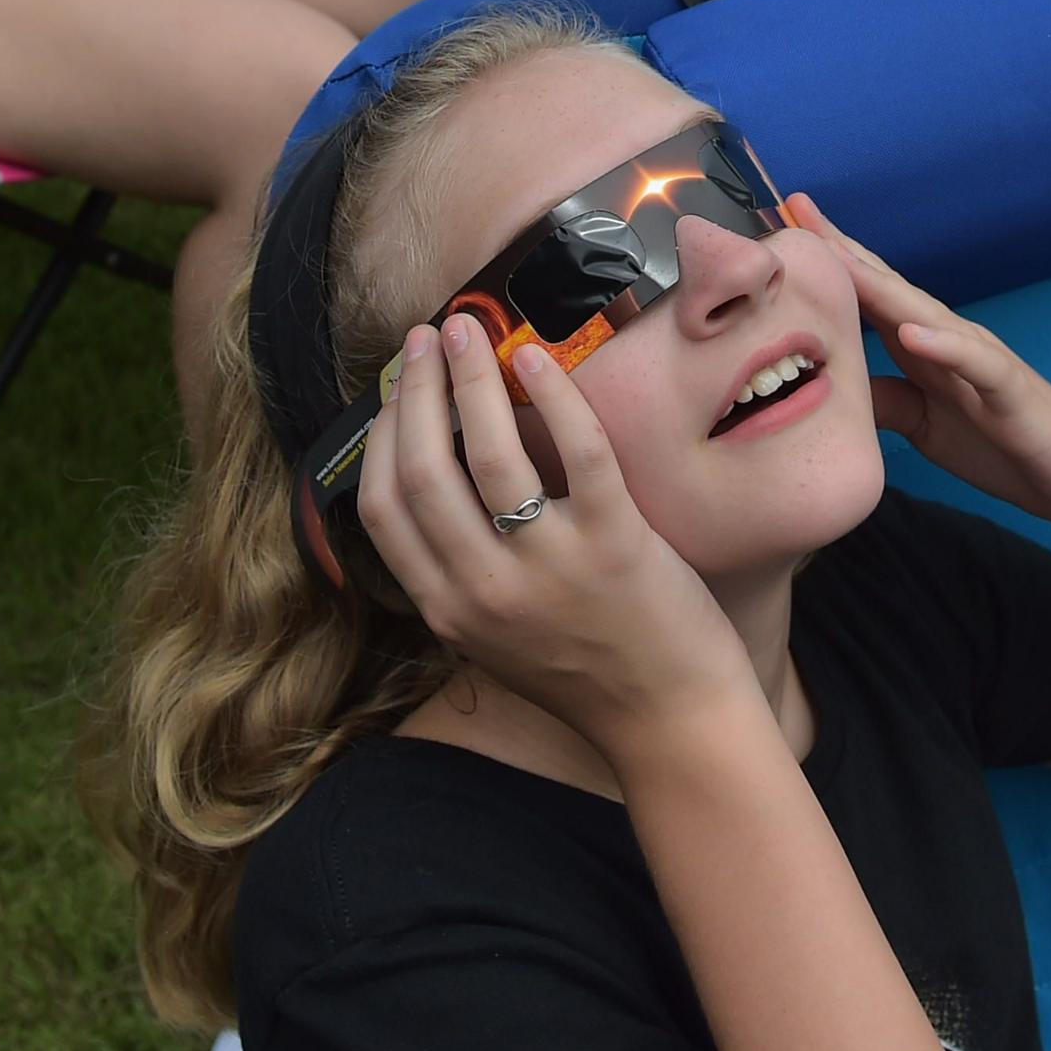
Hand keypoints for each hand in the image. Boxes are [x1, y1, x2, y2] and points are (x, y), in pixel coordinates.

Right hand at [358, 313, 750, 755]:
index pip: (382, 505)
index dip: (381, 433)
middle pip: (423, 469)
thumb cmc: (583, 669)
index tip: (396, 386)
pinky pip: (576, 450)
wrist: (670, 720)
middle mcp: (485, 591)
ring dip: (470, 378)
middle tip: (429, 337)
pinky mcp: (616, 543)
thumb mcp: (490, 637)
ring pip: (488, 452)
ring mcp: (549, 567)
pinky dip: (552, 394)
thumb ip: (454, 572)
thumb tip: (428, 472)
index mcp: (447, 610)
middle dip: (419, 389)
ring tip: (470, 330)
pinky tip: (535, 358)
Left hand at [810, 195, 1050, 541]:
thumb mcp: (925, 427)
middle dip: (839, 248)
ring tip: (832, 252)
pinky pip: (978, 363)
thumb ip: (884, 400)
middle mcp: (949, 341)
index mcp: (924, 347)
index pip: (866, 296)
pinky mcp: (1012, 392)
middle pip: (886, 286)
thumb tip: (827, 385)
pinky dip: (944, 345)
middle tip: (791, 207)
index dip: (824, 265)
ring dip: (878, 281)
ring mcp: (982, 360)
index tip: (775, 230)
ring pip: (923, 311)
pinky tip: (912, 331)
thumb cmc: (1007, 445)